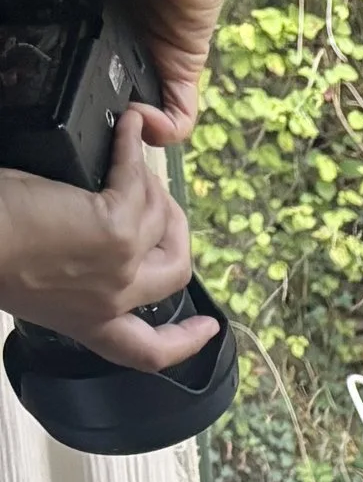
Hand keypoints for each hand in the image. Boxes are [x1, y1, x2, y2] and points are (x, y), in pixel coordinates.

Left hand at [0, 116, 219, 366]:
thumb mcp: (35, 281)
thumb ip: (71, 276)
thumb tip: (86, 243)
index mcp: (88, 323)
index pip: (149, 351)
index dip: (186, 341)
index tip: (208, 328)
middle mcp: (111, 302)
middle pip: (175, 276)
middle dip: (176, 235)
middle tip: (160, 202)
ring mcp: (120, 268)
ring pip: (161, 222)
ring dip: (151, 184)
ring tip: (127, 152)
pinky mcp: (116, 229)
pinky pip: (139, 182)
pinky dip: (133, 150)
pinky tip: (129, 129)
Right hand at [4, 0, 234, 146]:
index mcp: (77, 4)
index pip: (54, 49)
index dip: (35, 67)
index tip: (15, 82)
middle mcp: (110, 35)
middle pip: (90, 90)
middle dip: (75, 114)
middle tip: (49, 122)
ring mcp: (147, 54)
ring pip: (129, 114)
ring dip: (114, 130)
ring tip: (91, 133)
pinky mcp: (181, 62)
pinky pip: (177, 117)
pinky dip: (162, 131)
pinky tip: (138, 120)